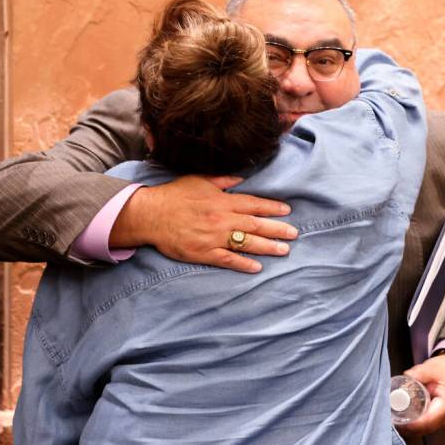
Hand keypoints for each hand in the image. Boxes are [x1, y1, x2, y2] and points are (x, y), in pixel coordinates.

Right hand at [109, 175, 297, 272]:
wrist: (150, 214)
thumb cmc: (174, 196)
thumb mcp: (199, 180)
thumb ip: (222, 180)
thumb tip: (241, 178)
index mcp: (222, 200)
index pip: (253, 204)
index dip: (272, 208)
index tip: (287, 211)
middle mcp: (222, 219)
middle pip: (255, 225)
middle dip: (278, 229)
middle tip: (294, 234)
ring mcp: (214, 237)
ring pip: (246, 243)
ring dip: (267, 247)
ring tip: (284, 250)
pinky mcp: (204, 253)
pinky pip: (228, 259)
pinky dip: (244, 263)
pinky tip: (257, 266)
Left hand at [396, 353, 444, 436]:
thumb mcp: (432, 368)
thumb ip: (419, 373)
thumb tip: (406, 377)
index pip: (428, 421)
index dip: (412, 424)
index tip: (397, 420)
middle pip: (425, 428)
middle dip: (407, 427)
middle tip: (390, 419)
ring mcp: (444, 419)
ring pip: (425, 430)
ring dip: (409, 428)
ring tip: (393, 420)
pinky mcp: (439, 419)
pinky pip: (426, 426)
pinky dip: (414, 426)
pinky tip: (401, 420)